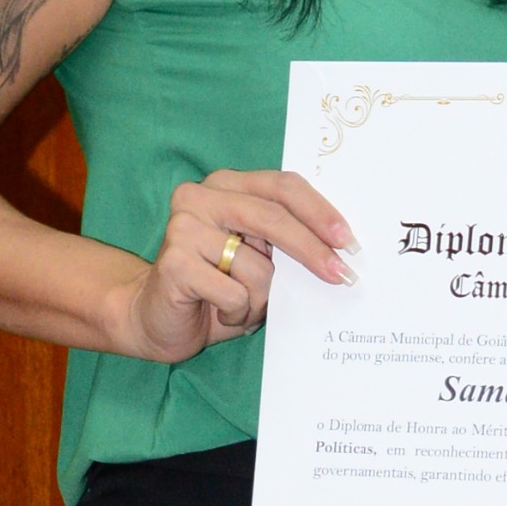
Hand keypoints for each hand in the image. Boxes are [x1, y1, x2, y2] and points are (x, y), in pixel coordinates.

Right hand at [109, 170, 354, 360]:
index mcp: (226, 185)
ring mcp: (183, 227)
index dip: (320, 212)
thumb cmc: (217, 288)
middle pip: (273, 217)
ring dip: (261, 298)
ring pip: (256, 266)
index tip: (348, 241)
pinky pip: (234, 293)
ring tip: (241, 304)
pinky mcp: (175, 263)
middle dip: (313, 250)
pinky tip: (220, 311)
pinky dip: (238, 312)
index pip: (282, 187)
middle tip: (342, 275)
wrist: (158, 320)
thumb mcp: (258, 258)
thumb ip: (284, 240)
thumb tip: (339, 247)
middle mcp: (201, 197)